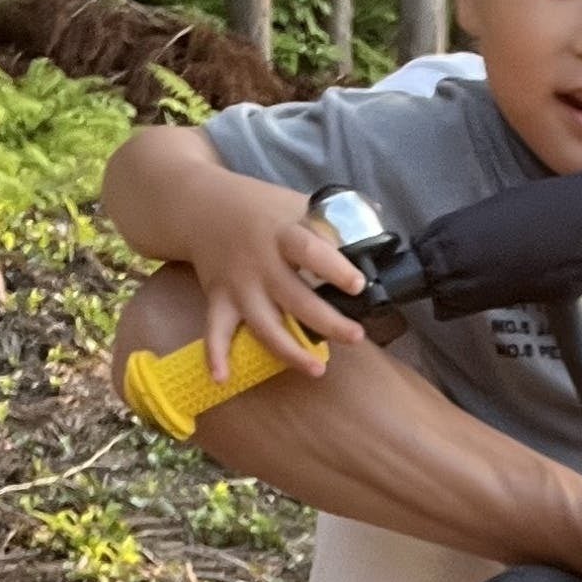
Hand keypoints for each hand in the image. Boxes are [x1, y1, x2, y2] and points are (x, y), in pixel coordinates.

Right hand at [186, 176, 371, 381]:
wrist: (202, 203)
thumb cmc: (262, 208)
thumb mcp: (297, 203)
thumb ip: (333, 220)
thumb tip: (380, 226)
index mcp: (283, 234)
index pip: (309, 251)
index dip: (334, 268)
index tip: (358, 285)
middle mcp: (260, 262)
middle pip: (295, 297)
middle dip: (326, 321)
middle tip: (356, 337)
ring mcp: (238, 284)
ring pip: (263, 323)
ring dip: (288, 350)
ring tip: (316, 369)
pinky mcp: (218, 298)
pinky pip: (215, 330)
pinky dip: (215, 354)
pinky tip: (222, 378)